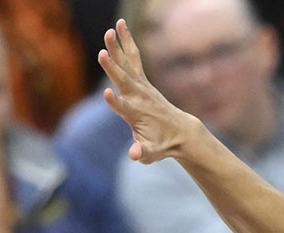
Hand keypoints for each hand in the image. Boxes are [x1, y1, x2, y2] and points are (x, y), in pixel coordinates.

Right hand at [99, 20, 199, 163]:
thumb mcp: (151, 154)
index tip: (108, 94)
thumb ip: (141, 152)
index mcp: (137, 116)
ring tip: (111, 29)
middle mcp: (139, 97)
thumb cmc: (162, 145)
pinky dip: (127, 43)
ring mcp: (142, 87)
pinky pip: (133, 58)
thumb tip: (134, 155)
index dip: (116, 103)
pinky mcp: (142, 80)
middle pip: (124, 80)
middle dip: (113, 67)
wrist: (181, 132)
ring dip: (119, 47)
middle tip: (102, 51)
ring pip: (128, 63)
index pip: (125, 109)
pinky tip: (120, 27)